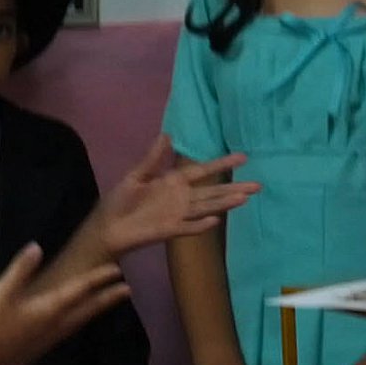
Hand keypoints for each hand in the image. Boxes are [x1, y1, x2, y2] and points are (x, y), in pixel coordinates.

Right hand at [0, 244, 128, 364]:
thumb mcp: (2, 293)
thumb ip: (20, 270)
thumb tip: (37, 246)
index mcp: (50, 309)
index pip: (81, 290)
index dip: (100, 279)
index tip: (118, 270)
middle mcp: (57, 324)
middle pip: (89, 308)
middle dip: (109, 298)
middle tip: (128, 289)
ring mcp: (52, 337)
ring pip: (83, 320)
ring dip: (98, 309)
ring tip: (110, 300)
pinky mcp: (44, 345)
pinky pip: (73, 327)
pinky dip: (84, 318)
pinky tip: (80, 318)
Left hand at [93, 135, 258, 257]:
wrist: (107, 227)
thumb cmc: (120, 201)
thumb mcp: (136, 175)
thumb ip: (153, 157)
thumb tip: (167, 134)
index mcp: (173, 182)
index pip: (203, 171)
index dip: (222, 165)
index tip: (243, 158)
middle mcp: (180, 198)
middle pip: (212, 192)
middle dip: (234, 188)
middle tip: (258, 186)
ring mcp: (177, 215)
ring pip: (206, 207)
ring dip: (224, 204)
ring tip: (245, 199)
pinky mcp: (169, 230)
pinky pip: (188, 227)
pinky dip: (201, 224)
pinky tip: (216, 221)